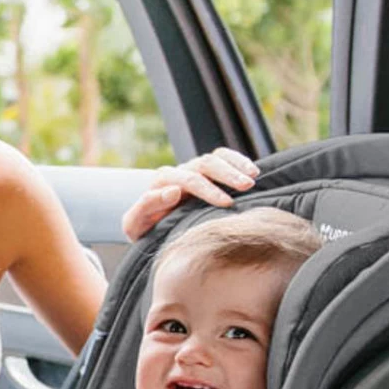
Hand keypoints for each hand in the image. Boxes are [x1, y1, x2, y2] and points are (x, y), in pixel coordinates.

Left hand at [121, 147, 260, 241]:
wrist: (149, 228)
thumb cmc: (143, 231)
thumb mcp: (134, 225)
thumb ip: (145, 207)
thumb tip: (173, 191)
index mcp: (161, 182)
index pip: (187, 180)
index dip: (207, 189)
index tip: (226, 203)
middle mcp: (178, 173)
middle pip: (204, 164)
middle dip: (226, 175)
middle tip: (246, 186)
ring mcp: (193, 170)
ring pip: (216, 158)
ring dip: (236, 166)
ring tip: (253, 179)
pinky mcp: (206, 174)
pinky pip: (224, 158)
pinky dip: (239, 161)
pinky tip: (254, 172)